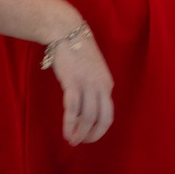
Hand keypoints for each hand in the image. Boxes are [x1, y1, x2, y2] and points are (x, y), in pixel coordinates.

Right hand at [49, 25, 116, 145]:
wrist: (66, 31)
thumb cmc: (76, 50)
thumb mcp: (91, 70)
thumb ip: (92, 87)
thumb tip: (84, 107)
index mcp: (107, 83)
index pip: (108, 113)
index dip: (99, 129)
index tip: (89, 136)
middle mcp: (101, 85)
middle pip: (102, 118)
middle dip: (92, 134)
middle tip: (81, 142)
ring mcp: (88, 84)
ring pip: (88, 117)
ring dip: (80, 132)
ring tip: (72, 141)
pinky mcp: (73, 82)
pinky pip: (73, 109)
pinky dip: (70, 124)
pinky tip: (66, 133)